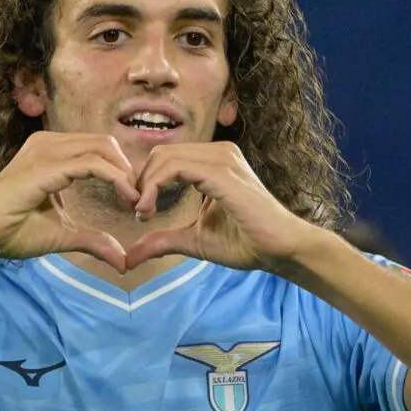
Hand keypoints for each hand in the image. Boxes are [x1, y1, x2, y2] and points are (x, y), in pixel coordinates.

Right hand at [0, 132, 139, 270]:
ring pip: (102, 148)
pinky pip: (92, 164)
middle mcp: (49, 145)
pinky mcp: (46, 167)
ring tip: (134, 200)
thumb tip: (122, 260)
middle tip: (139, 200)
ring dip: (126, 173)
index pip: (98, 150)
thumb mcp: (61, 235)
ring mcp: (46, 152)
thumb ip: (92, 240)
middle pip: (105, 143)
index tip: (134, 201)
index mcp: (52, 155)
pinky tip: (126, 197)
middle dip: (128, 169)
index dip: (122, 172)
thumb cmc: (10, 232)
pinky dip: (116, 179)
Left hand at [124, 142, 314, 271]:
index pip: (167, 157)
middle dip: (141, 182)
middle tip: (139, 213)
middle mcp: (218, 153)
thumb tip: (129, 257)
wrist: (280, 250)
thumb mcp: (194, 240)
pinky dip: (154, 186)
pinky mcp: (222, 172)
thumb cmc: (246, 243)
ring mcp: (222, 158)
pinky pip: (175, 167)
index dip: (146, 182)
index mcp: (213, 163)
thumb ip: (163, 241)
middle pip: (161, 153)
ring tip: (143, 214)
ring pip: (164, 157)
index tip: (140, 212)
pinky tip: (150, 210)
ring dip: (145, 185)